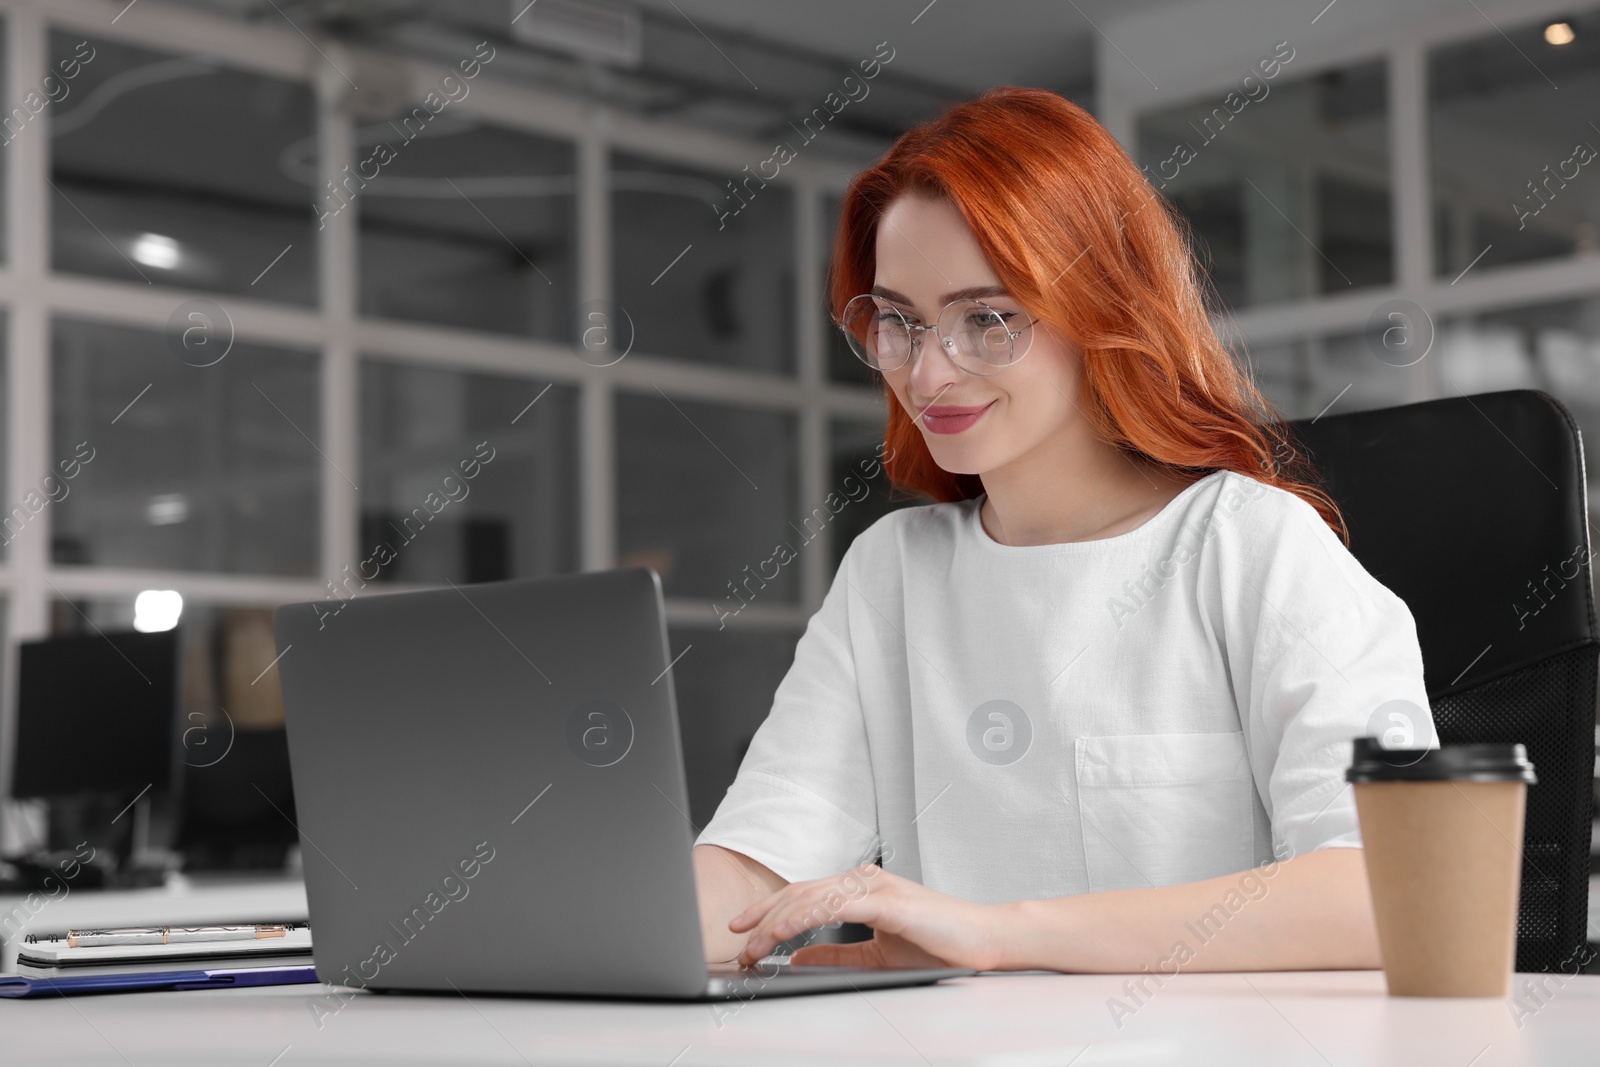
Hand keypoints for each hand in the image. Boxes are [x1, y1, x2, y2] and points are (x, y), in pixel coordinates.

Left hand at [727, 863, 1009, 970]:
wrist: (983, 941)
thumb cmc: (940, 944)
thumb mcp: (876, 953)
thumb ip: (837, 953)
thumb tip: (798, 955)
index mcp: (860, 888)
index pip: (804, 895)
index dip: (769, 912)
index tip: (744, 931)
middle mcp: (862, 880)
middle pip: (798, 892)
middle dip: (761, 917)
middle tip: (735, 940)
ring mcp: (872, 885)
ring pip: (808, 897)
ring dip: (773, 922)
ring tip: (750, 945)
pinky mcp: (883, 899)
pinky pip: (830, 905)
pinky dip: (800, 919)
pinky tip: (781, 934)